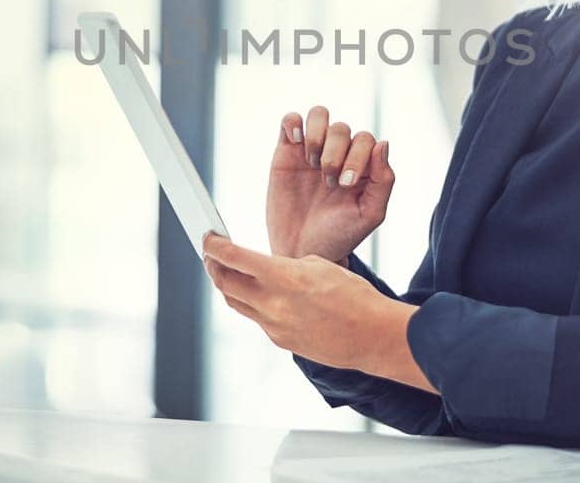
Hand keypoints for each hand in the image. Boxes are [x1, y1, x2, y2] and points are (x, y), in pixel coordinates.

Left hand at [202, 233, 429, 393]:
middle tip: (211, 255)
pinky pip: (256, 319)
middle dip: (214, 266)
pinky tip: (259, 295)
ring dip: (227, 286)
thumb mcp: (320, 266)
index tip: (207, 239)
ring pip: (235, 303)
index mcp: (284, 277)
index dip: (214, 247)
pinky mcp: (280, 341)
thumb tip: (268, 269)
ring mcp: (274, 326)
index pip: (234, 258)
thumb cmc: (355, 297)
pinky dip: (252, 304)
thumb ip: (287, 266)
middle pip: (225, 283)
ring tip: (226, 273)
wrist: (372, 336)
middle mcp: (273, 304)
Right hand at [267, 106, 395, 264]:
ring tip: (311, 162)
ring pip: (319, 114)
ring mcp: (312, 150)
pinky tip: (295, 143)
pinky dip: (293, 122)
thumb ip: (384, 180)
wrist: (300, 251)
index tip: (345, 184)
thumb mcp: (369, 215)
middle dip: (335, 154)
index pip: (366, 139)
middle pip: (342, 129)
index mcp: (362, 166)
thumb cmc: (338, 235)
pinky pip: (290, 120)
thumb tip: (383, 142)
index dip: (357, 156)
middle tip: (328, 182)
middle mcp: (338, 154)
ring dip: (317, 135)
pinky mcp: (286, 152)